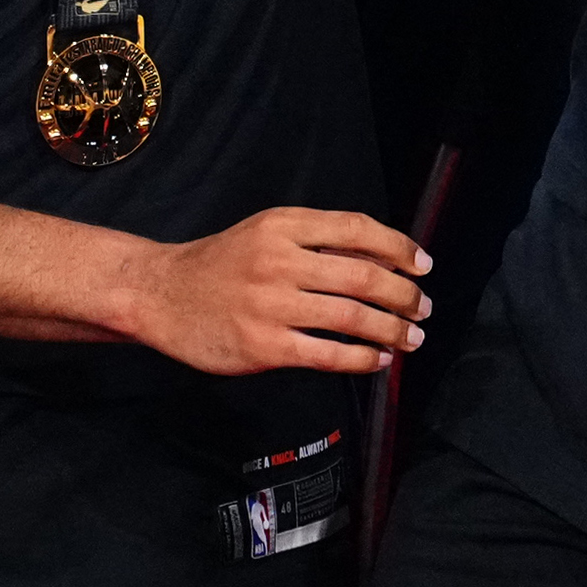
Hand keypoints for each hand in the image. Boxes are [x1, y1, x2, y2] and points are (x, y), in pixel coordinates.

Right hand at [124, 206, 431, 376]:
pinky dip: (360, 359)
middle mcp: (279, 260)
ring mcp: (271, 305)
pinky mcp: (263, 346)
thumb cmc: (220, 265)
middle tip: (424, 308)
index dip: (398, 247)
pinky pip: (326, 353)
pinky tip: (377, 361)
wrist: (162, 295)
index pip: (356, 229)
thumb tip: (380, 260)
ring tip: (411, 339)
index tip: (423, 265)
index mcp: (283, 225)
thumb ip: (314, 241)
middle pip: (362, 275)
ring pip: (350, 317)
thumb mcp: (265, 233)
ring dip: (392, 330)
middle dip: (404, 295)